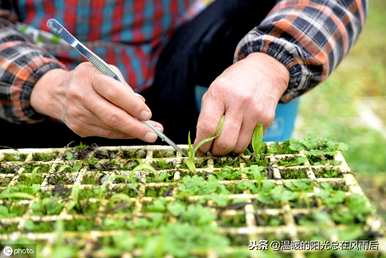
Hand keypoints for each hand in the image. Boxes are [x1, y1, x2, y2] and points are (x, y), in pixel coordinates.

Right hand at [31, 62, 162, 141]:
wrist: (58, 92)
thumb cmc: (90, 80)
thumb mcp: (105, 73)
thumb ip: (123, 87)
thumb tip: (142, 105)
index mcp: (89, 76)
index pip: (114, 92)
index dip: (132, 105)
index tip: (147, 114)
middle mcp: (81, 96)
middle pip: (112, 116)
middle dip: (136, 127)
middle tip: (153, 134)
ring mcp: (78, 114)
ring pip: (111, 128)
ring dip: (132, 133)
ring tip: (149, 134)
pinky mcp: (78, 128)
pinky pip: (106, 134)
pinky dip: (122, 134)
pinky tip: (133, 133)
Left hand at [195, 53, 288, 154]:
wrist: (264, 71)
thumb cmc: (233, 83)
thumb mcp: (214, 91)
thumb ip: (207, 115)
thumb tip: (201, 143)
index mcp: (219, 93)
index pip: (208, 127)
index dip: (202, 143)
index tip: (200, 149)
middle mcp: (238, 102)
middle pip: (225, 141)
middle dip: (216, 151)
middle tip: (213, 150)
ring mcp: (254, 111)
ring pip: (239, 146)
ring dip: (230, 150)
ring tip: (227, 142)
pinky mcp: (267, 119)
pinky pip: (252, 141)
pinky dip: (244, 142)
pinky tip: (241, 132)